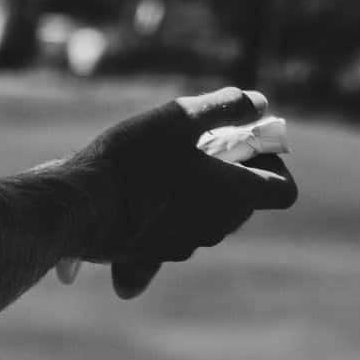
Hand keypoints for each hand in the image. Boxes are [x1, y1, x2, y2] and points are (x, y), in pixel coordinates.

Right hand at [80, 85, 297, 299]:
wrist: (77, 207)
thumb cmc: (131, 160)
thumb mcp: (178, 117)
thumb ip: (224, 107)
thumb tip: (260, 103)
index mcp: (233, 196)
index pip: (283, 191)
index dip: (272, 164)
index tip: (243, 142)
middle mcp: (215, 227)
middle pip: (242, 200)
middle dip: (228, 171)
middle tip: (194, 143)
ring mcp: (184, 245)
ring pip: (206, 214)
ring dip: (195, 190)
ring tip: (159, 164)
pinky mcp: (153, 255)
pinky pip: (170, 233)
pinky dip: (163, 215)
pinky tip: (134, 198)